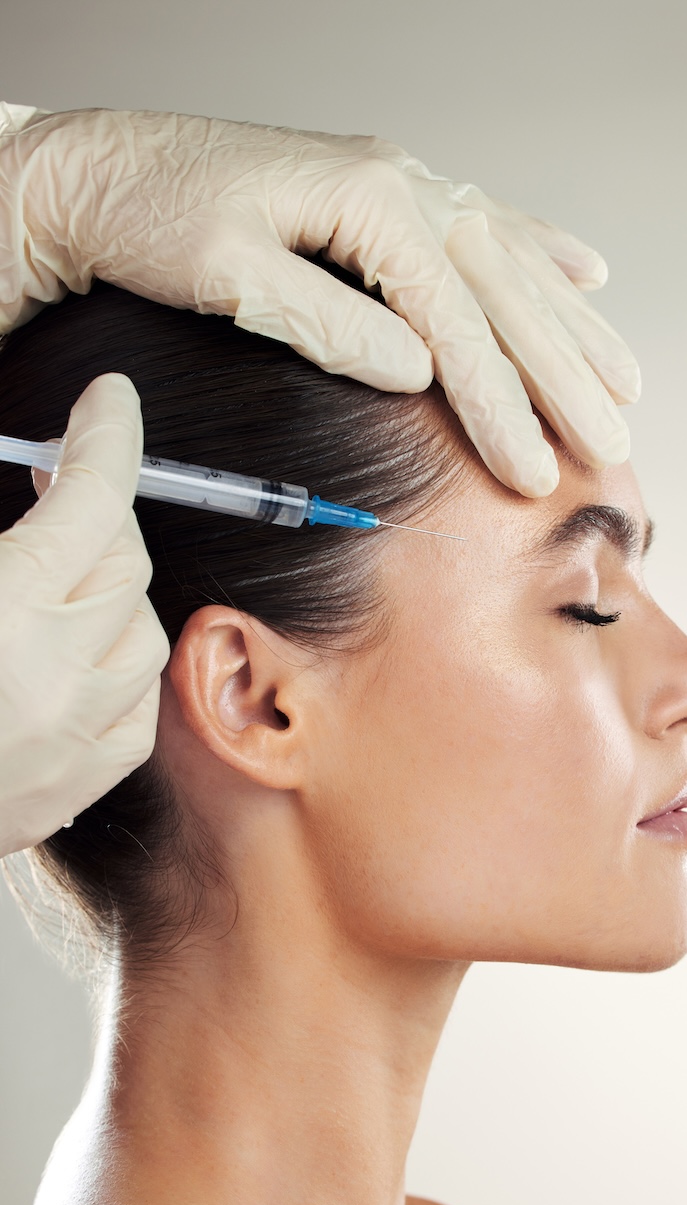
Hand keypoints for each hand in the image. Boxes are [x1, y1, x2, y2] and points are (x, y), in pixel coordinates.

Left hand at [0, 105, 639, 497]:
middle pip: (505, 292)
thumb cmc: (150, 215)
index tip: (533, 470)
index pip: (457, 320)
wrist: (100, 167)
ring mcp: (399, 183)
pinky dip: (542, 251)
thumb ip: (328, 322)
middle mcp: (401, 183)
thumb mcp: (230, 275)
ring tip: (625, 383)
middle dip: (562, 378)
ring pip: (512, 260)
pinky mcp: (386, 194)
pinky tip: (587, 272)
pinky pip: (487, 222)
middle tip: (611, 446)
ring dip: (573, 324)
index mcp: (370, 200)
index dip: (500, 404)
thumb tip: (415, 369)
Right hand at [0, 373, 169, 856]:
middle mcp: (52, 679)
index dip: (106, 436)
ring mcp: (69, 742)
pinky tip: (80, 653)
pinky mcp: (69, 791)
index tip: (110, 399)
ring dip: (113, 590)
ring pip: (140, 639)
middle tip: (58, 483)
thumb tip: (27, 468)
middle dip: (99, 510)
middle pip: (123, 564)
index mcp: (5, 614)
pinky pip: (134, 716)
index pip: (92, 498)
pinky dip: (117, 671)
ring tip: (64, 569)